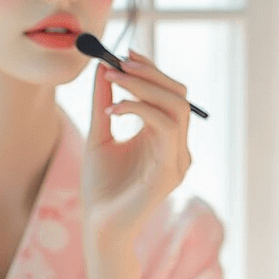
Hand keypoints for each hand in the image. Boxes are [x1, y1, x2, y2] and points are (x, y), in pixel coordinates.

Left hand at [81, 49, 191, 247]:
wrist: (98, 225)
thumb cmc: (101, 186)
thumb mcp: (100, 134)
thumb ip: (105, 102)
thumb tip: (104, 68)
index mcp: (165, 138)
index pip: (170, 94)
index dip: (152, 70)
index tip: (125, 53)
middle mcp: (177, 147)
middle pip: (179, 96)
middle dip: (150, 73)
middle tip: (119, 61)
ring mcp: (178, 160)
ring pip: (176, 107)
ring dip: (144, 87)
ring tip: (113, 79)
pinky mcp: (171, 172)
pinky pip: (164, 128)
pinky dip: (139, 110)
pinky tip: (112, 111)